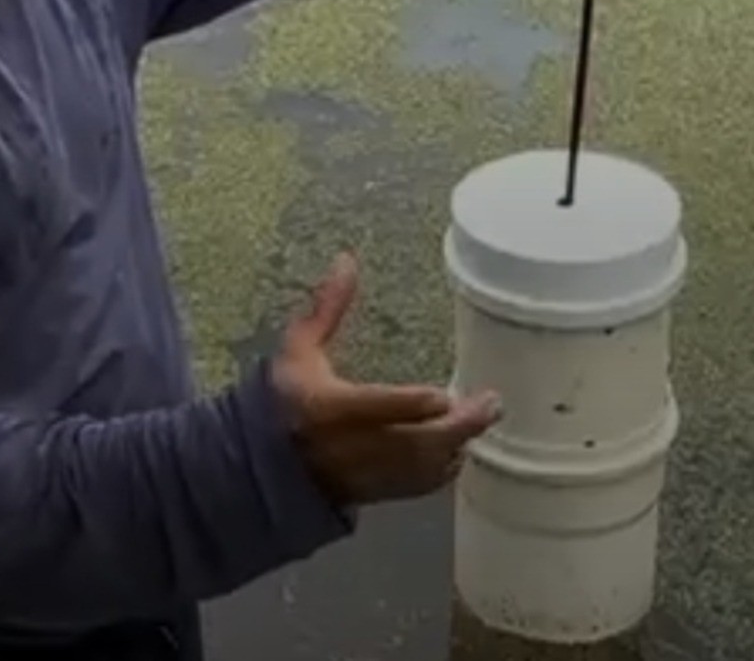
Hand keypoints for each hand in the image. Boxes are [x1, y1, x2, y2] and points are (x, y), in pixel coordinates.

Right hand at [271, 252, 500, 505]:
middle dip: (455, 427)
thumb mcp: (299, 349)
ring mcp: (364, 474)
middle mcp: (348, 445)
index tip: (443, 395)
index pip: (375, 407)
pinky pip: (417, 486)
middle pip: (411, 441)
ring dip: (454, 446)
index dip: (410, 406)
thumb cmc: (284, 398)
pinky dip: (442, 469)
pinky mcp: (374, 492)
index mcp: (327, 408)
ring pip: (418, 467)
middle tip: (489, 405)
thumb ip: (327, 308)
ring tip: (479, 420)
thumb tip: (346, 261)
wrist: (264, 463)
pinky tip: (457, 449)